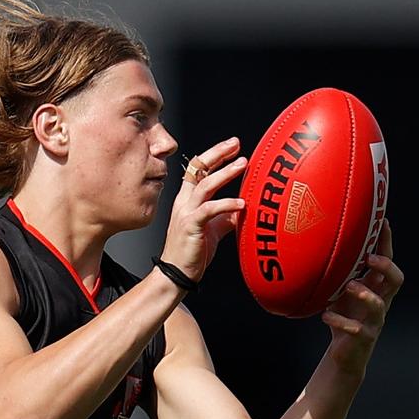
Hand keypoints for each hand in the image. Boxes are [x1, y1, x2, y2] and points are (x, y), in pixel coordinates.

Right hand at [159, 137, 246, 281]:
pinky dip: (226, 205)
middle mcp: (184, 202)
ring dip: (224, 173)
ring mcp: (186, 213)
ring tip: (242, 164)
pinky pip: (209, 210)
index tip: (233, 146)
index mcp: (187, 200)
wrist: (176, 274)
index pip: (198, 169)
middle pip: (198, 169)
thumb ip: (225, 216)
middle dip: (218, 154)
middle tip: (236, 144)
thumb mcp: (212, 229)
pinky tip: (241, 204)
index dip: (215, 155)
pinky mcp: (191, 226)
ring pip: (204, 186)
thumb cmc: (192, 252)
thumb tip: (242, 208)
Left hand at [321, 219, 403, 374]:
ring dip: (365, 294)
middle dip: (386, 267)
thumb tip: (316, 245)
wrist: (345, 351)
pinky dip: (340, 321)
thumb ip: (337, 274)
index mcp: (376, 287)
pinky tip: (325, 316)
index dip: (387, 243)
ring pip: (379, 305)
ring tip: (349, 287)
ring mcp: (374, 320)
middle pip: (396, 280)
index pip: (387, 261)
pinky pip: (357, 329)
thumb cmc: (344, 315)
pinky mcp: (364, 337)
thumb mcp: (340, 292)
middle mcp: (381, 301)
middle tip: (370, 258)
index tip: (382, 221)